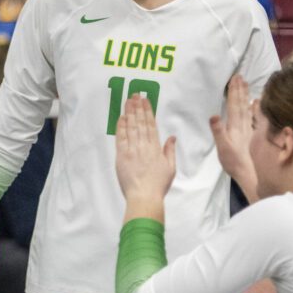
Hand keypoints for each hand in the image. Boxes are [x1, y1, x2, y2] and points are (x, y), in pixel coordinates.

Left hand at [115, 95, 175, 213]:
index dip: (148, 111)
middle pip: (140, 122)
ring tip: (128, 101)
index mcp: (155, 148)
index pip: (151, 125)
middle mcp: (143, 146)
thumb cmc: (158, 185)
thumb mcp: (170, 168)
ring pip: (130, 127)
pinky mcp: (122, 156)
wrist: (144, 197)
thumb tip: (171, 138)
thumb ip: (169, 151)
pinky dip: (121, 127)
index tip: (145, 101)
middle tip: (135, 95)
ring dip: (129, 113)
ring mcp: (132, 150)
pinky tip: (121, 117)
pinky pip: (121, 138)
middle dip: (137, 107)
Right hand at [210, 75, 257, 201]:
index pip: (234, 105)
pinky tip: (256, 102)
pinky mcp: (253, 135)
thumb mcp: (222, 148)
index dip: (233, 92)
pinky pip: (254, 117)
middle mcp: (243, 125)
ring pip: (248, 109)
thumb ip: (218, 131)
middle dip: (240, 90)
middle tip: (239, 76)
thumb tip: (214, 116)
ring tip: (246, 84)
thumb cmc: (233, 162)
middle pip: (242, 104)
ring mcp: (249, 129)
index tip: (234, 79)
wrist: (249, 173)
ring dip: (246, 96)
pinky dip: (255, 108)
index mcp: (235, 126)